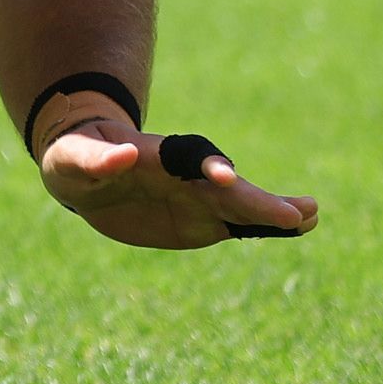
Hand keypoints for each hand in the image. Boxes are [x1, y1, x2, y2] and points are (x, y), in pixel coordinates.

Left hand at [34, 103, 319, 249]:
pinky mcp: (200, 218)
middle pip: (226, 186)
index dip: (210, 165)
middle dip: (257, 199)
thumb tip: (123, 155)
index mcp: (155, 155)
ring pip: (239, 205)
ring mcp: (195, 196)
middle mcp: (184, 174)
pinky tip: (298, 228)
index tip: (226, 177)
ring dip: (271, 211)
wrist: (84, 170)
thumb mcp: (71, 158)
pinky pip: (236, 223)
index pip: (188, 157)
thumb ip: (95, 159)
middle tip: (299, 213)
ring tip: (311, 216)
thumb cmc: (73, 156)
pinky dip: (263, 226)